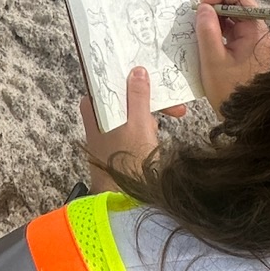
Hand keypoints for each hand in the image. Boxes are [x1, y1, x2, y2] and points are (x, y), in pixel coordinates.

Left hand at [80, 67, 181, 194]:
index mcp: (94, 104)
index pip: (115, 79)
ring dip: (151, 116)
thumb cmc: (126, 162)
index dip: (138, 77)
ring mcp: (104, 128)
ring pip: (131, 110)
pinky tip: (154, 138)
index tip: (158, 79)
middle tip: (174, 108)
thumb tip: (137, 71)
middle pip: (126, 95)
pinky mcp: (112, 141)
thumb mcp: (138, 123)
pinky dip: (145, 128)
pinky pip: (131, 125)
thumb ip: (138, 95)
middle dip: (151, 101)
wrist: (121, 199)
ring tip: (162, 129)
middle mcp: (96, 114)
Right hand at [195, 0, 269, 116]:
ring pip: (234, 20)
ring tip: (198, 31)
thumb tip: (203, 7)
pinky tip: (206, 41)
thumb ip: (207, 30)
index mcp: (256, 32)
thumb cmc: (230, 92)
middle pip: (238, 7)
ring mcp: (256, 42)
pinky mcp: (250, 52)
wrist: (245, 118)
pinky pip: (234, 33)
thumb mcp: (212, 60)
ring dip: (216, 21)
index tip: (201, 5)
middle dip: (215, 8)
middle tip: (196, 18)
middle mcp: (260, 33)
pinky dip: (219, 33)